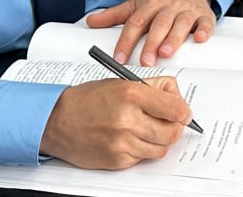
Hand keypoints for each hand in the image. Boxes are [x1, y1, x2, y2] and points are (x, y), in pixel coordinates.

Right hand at [39, 76, 189, 168]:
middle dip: (174, 128)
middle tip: (168, 123)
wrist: (58, 120)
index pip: (175, 108)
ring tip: (148, 130)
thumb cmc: (89, 99)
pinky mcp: (117, 160)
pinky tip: (130, 139)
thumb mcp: (122, 82)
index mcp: (132, 94)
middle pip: (172, 132)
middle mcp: (128, 119)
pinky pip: (143, 158)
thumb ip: (153, 88)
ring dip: (159, 141)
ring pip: (161, 149)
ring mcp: (122, 142)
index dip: (184, 112)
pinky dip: (142, 150)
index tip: (184, 114)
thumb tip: (178, 98)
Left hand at [87, 0, 214, 65]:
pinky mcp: (204, 15)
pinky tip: (200, 39)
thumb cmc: (162, 0)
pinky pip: (205, 22)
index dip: (127, 40)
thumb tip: (91, 21)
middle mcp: (168, 6)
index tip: (119, 57)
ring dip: (174, 38)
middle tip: (145, 60)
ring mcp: (187, 10)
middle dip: (152, 43)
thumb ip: (115, 15)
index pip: (136, 22)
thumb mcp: (138, 4)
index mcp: (150, 4)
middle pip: (159, 23)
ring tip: (166, 53)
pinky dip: (204, 30)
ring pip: (181, 23)